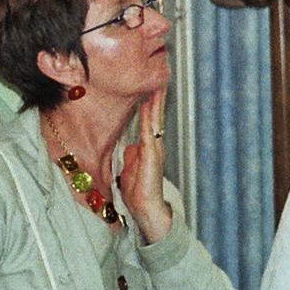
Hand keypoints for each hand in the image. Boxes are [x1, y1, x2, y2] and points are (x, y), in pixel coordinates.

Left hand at [119, 88, 173, 242]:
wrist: (147, 209)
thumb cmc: (139, 193)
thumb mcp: (129, 171)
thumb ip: (130, 157)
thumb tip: (130, 145)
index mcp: (148, 149)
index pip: (149, 124)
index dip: (151, 108)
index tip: (151, 91)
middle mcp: (154, 147)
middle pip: (155, 119)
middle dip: (157, 101)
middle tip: (160, 80)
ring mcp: (154, 150)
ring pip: (154, 122)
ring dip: (156, 105)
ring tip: (158, 88)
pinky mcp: (151, 156)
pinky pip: (149, 132)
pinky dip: (149, 119)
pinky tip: (149, 107)